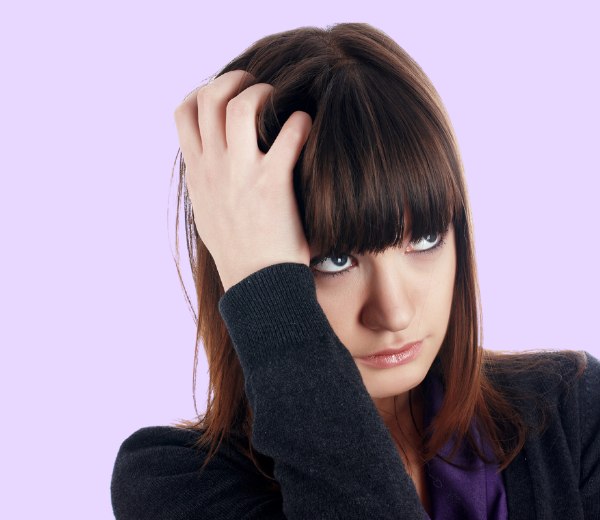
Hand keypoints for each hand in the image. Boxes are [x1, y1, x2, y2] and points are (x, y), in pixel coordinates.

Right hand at [174, 70, 312, 290]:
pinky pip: (287, 135)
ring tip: (280, 101)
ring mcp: (240, 175)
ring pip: (240, 107)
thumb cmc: (240, 253)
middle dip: (234, 81)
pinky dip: (299, 123)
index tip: (225, 93)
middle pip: (209, 98)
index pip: (183, 113)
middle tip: (257, 86)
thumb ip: (208, 182)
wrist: (258, 286)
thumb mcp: (209, 213)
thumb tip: (213, 164)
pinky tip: (306, 127)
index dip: (203, 91)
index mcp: (198, 174)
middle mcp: (214, 169)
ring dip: (262, 95)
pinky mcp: (272, 184)